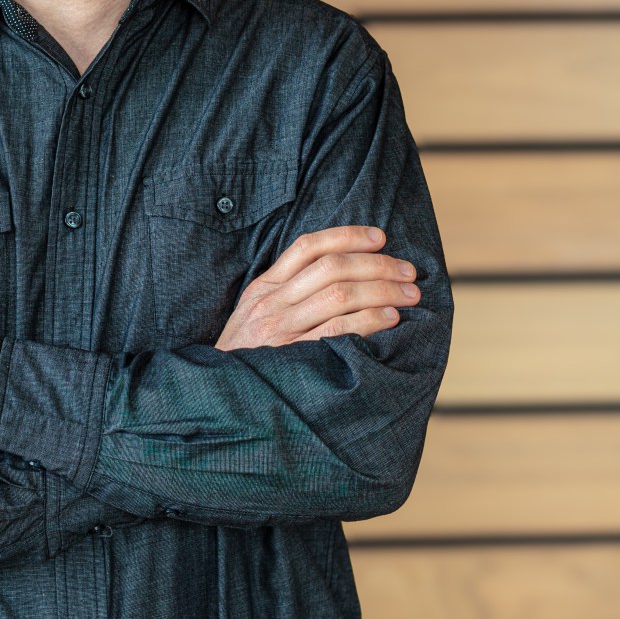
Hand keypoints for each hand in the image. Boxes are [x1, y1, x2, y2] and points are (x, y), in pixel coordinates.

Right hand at [214, 226, 418, 350]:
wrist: (217, 390)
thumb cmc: (246, 354)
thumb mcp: (255, 313)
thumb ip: (286, 292)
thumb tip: (339, 273)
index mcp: (264, 286)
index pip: (308, 246)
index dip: (347, 236)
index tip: (381, 237)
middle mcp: (272, 302)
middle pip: (331, 267)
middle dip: (377, 265)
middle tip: (408, 271)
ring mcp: (280, 328)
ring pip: (338, 294)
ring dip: (381, 290)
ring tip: (409, 294)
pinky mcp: (292, 355)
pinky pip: (337, 330)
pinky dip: (369, 320)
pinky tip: (390, 318)